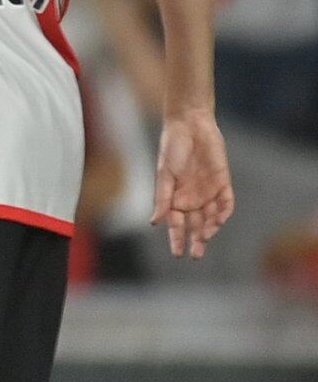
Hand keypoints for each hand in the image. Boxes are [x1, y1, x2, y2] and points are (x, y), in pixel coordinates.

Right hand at [153, 109, 232, 259]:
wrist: (190, 126)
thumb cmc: (172, 148)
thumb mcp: (164, 174)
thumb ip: (162, 198)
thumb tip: (155, 222)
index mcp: (175, 197)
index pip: (176, 223)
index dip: (177, 238)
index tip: (177, 253)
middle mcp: (192, 198)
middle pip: (196, 225)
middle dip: (196, 240)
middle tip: (195, 255)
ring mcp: (209, 191)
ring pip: (211, 217)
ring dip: (209, 229)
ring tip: (205, 239)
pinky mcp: (223, 182)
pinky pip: (226, 202)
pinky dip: (223, 212)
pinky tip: (219, 220)